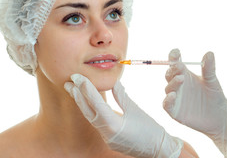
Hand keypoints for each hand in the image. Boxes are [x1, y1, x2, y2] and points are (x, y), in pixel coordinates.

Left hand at [64, 74, 182, 157]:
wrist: (158, 150)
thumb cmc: (150, 130)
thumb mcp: (135, 109)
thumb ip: (121, 96)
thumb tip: (113, 82)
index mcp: (113, 124)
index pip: (94, 102)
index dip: (85, 87)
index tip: (77, 76)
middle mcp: (106, 132)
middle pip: (87, 110)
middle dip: (77, 95)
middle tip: (68, 81)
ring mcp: (106, 137)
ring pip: (90, 116)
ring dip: (81, 102)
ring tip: (74, 89)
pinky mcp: (108, 139)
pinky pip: (96, 122)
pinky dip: (90, 110)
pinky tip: (87, 102)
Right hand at [163, 49, 226, 156]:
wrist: (220, 118)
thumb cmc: (215, 97)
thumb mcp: (212, 81)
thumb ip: (209, 68)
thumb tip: (209, 53)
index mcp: (184, 74)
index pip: (174, 63)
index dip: (173, 57)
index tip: (176, 52)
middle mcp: (177, 85)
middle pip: (169, 74)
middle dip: (172, 70)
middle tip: (179, 67)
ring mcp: (175, 97)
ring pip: (168, 88)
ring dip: (173, 83)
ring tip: (181, 79)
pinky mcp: (174, 111)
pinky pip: (167, 104)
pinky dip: (168, 100)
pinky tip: (173, 95)